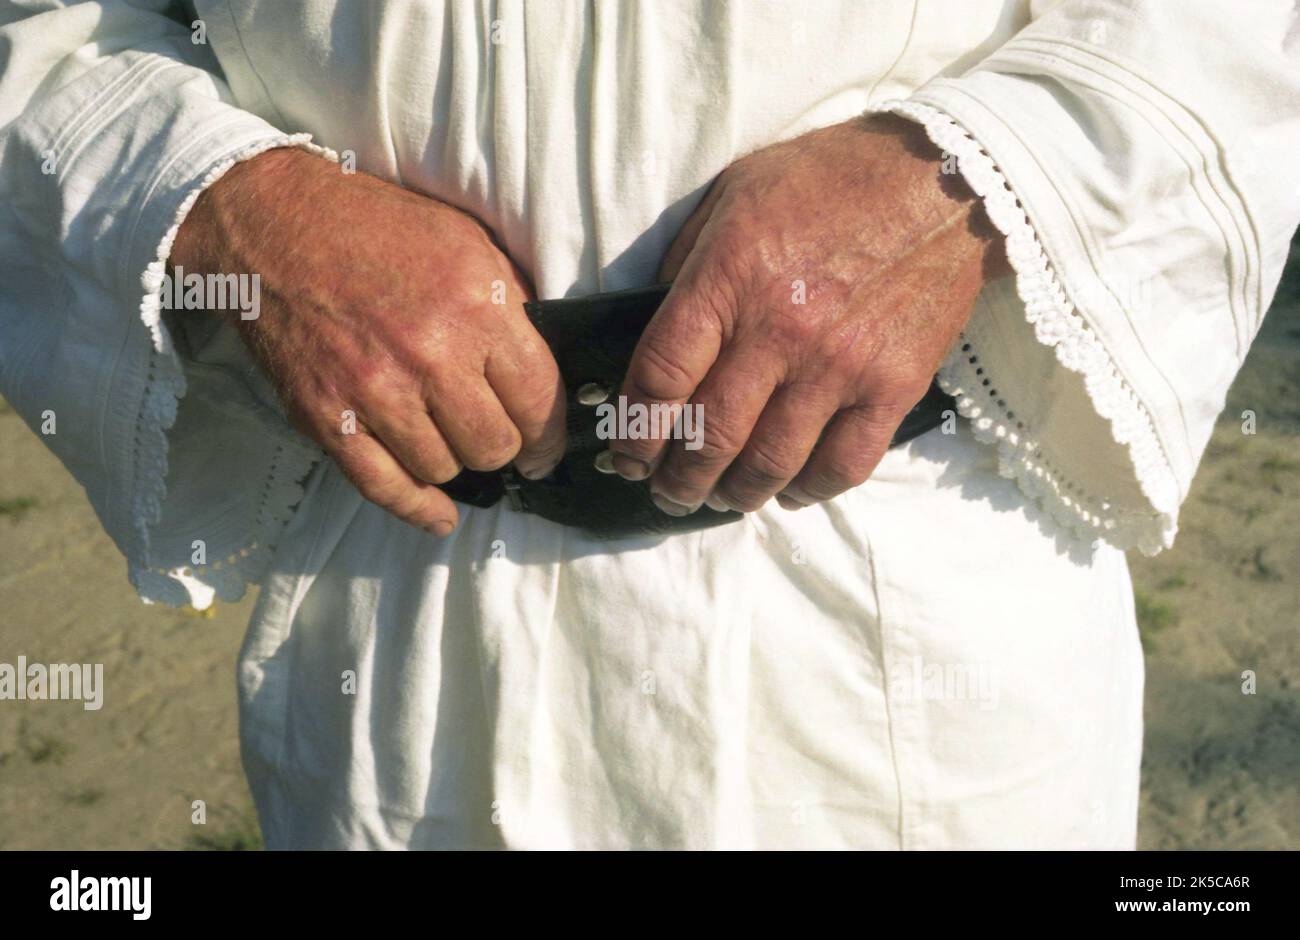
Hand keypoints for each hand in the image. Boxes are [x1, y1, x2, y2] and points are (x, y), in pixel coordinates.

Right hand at [171, 147, 564, 534]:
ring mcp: (375, 392)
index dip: (550, 432)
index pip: (539, 400)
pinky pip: (384, 487)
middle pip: (494, 446)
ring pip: (445, 470)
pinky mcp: (327, 417)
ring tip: (448, 437)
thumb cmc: (376, 228)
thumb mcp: (467, 242)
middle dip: (503, 446)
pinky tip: (440, 514)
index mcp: (476, 307)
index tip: (546, 442)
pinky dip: (418, 509)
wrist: (273, 224)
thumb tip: (543, 366)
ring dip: (453, 460)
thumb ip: (511, 304)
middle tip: (495, 435)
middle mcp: (430, 355)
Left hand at [609, 114, 1007, 513]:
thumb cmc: (830, 180)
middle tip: (667, 491)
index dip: (635, 431)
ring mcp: (840, 366)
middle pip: (710, 436)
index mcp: (730, 279)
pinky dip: (808, 492)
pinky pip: (842, 466)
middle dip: (677, 479)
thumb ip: (688, 264)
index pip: (663, 377)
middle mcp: (781, 331)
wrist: (943, 182)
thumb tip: (654, 327)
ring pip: (770, 463)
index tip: (626, 455)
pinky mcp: (892, 388)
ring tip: (720, 497)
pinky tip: (788, 492)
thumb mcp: (734, 196)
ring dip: (734, 495)